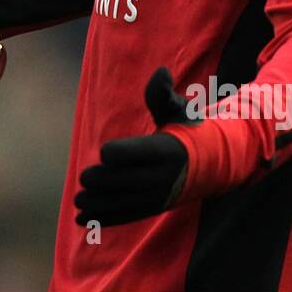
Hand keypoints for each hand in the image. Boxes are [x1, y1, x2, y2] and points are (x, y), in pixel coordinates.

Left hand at [74, 66, 194, 226]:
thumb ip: (162, 94)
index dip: (121, 153)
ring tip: (78, 200)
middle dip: (105, 182)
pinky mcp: (154, 208)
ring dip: (100, 204)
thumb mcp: (179, 109)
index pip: (142, 154)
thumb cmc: (187, 129)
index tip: (104, 152)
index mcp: (169, 150)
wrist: (213, 164)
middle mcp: (165, 177)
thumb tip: (160, 71)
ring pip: (126, 202)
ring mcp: (160, 196)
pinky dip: (105, 219)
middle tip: (83, 178)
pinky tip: (82, 219)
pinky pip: (128, 215)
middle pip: (130, 181)